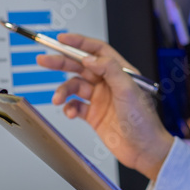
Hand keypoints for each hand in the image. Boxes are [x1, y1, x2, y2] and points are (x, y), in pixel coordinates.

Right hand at [36, 34, 173, 179]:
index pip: (98, 50)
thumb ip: (109, 70)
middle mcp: (109, 83)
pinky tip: (70, 113)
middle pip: (81, 66)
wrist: (144, 151)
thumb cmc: (144, 121)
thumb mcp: (128, 90)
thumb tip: (89, 57)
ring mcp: (100, 99)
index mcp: (120, 72)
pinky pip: (75, 106)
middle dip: (61, 62)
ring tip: (57, 99)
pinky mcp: (93, 115)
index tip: (62, 39)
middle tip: (44, 59)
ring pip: (75, 86)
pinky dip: (69, 107)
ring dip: (63, 91)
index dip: (79, 43)